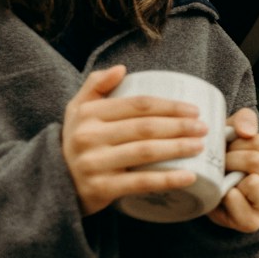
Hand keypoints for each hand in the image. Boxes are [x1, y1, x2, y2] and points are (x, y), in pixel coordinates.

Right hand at [61, 65, 208, 215]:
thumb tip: (121, 69)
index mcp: (88, 114)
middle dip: (179, 126)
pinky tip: (189, 176)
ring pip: (145, 152)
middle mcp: (90, 136)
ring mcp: (95, 163)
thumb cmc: (75, 144)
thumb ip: (95, 86)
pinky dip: (167, 179)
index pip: (137, 105)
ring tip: (200, 147)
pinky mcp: (101, 188)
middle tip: (204, 129)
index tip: (193, 110)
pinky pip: (140, 182)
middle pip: (145, 127)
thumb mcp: (77, 111)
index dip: (168, 106)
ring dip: (177, 148)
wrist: (54, 184)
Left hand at [207, 108, 258, 233]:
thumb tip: (246, 132)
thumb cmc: (225, 163)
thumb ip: (244, 121)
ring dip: (228, 175)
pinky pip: (237, 199)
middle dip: (231, 159)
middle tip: (219, 164)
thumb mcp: (235, 136)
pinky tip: (221, 195)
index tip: (226, 149)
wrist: (210, 195)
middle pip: (256, 161)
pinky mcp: (251, 223)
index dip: (236, 142)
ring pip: (253, 180)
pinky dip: (224, 194)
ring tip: (221, 178)